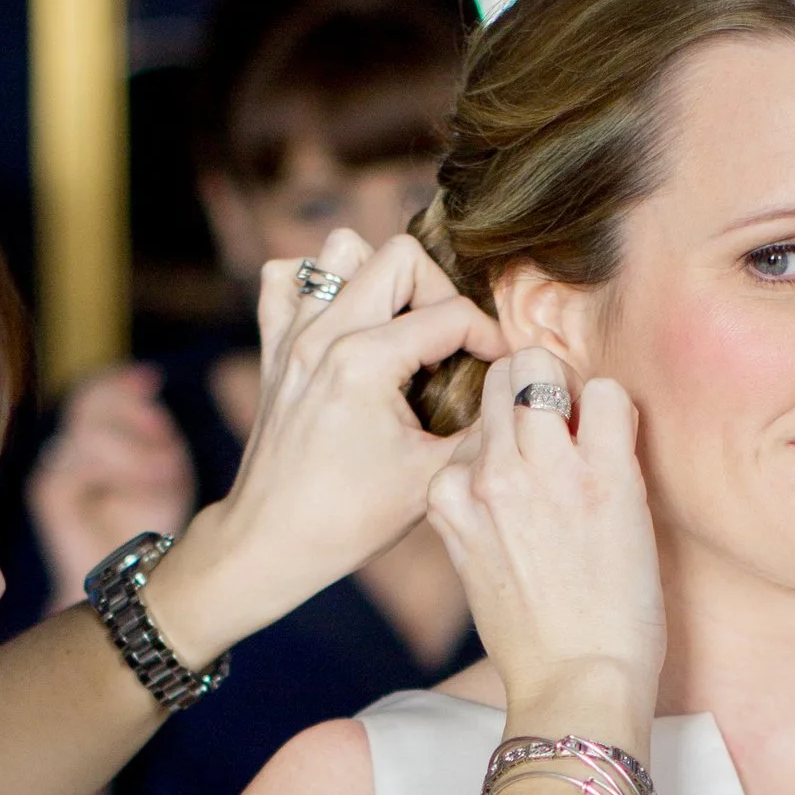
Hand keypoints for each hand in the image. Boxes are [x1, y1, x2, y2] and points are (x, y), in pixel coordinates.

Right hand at [29, 364, 194, 606]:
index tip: (153, 382)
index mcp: (95, 439)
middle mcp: (69, 448)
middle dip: (134, 418)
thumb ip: (154, 428)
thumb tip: (148, 378)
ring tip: (168, 482)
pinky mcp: (49, 490)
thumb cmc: (154, 533)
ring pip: (89, 432)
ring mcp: (54, 468)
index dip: (122, 381)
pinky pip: (75, 461)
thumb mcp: (168, 471)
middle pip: (89, 398)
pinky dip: (119, 469)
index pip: (96, 389)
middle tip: (169, 454)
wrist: (131, 591)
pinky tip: (152, 490)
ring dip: (136, 452)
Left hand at [147, 228, 492, 663]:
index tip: (500, 366)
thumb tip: (523, 394)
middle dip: (438, 292)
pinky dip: (317, 287)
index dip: (491, 336)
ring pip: (340, 252)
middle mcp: (324, 335)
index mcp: (364, 362)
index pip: (450, 315)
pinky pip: (284, 281)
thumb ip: (486, 428)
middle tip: (448, 342)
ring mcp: (292, 336)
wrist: (271, 542)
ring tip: (398, 326)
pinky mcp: (273, 349)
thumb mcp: (434, 478)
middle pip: (399, 258)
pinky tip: (343, 326)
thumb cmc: (350, 519)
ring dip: (378, 278)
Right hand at [425, 351, 666, 753]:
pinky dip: (616, 410)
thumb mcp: (477, 569)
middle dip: (536, 388)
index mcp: (448, 496)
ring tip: (593, 435)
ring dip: (572, 390)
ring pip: (543, 369)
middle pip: (504, 377)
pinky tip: (619, 452)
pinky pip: (607, 393)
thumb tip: (502, 474)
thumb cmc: (535, 642)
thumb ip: (476, 513)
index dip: (508, 431)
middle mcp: (487, 473)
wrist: (577, 685)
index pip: (472, 420)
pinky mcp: (602, 475)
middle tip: (567, 426)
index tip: (530, 459)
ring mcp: (544, 470)